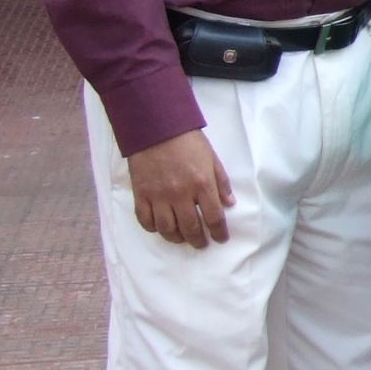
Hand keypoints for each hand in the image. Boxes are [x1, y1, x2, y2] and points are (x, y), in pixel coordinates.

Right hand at [128, 130, 235, 247]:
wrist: (155, 126)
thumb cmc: (187, 140)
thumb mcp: (211, 157)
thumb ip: (221, 182)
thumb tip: (229, 203)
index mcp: (202, 184)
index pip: (214, 218)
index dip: (219, 233)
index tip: (221, 238)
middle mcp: (181, 194)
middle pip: (191, 228)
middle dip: (198, 241)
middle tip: (201, 243)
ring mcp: (159, 196)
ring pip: (167, 229)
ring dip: (176, 238)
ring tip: (182, 238)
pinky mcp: (141, 194)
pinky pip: (145, 220)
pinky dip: (153, 228)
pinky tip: (160, 227)